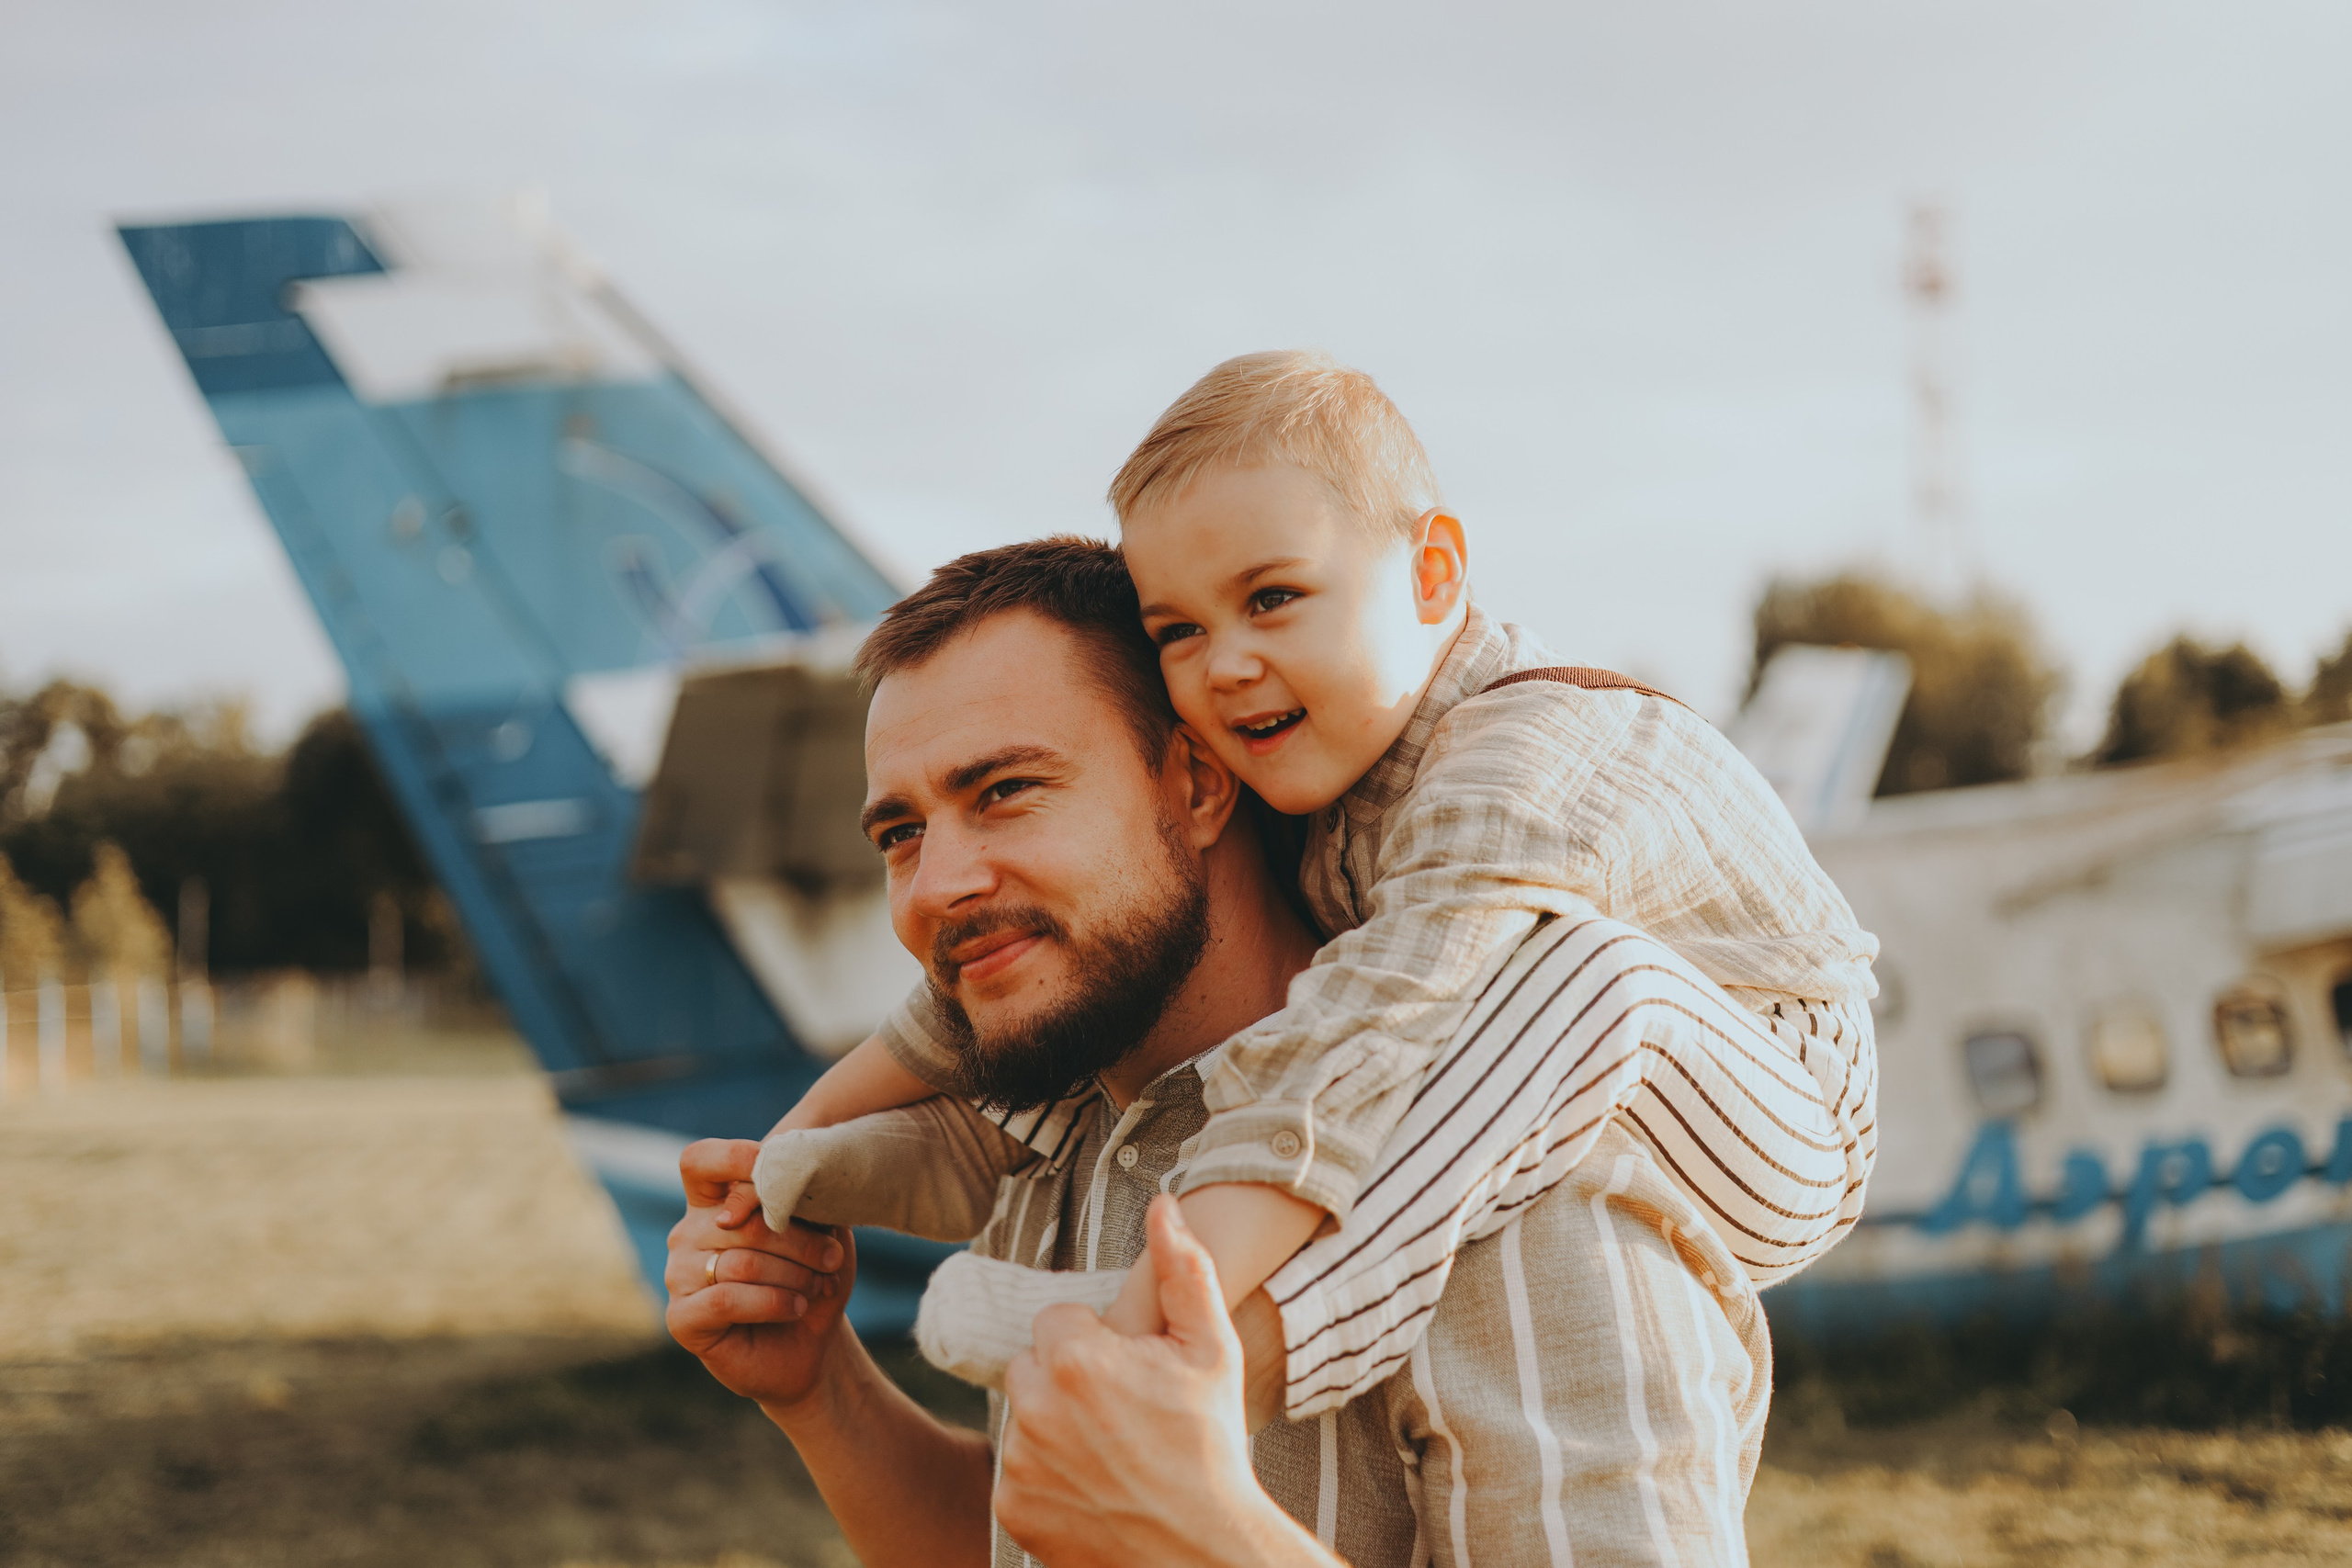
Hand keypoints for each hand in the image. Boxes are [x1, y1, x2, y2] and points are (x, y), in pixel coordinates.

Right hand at [665, 1138, 853, 1410]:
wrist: (811, 1344)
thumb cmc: (814, 1277)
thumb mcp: (822, 1229)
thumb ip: (803, 1197)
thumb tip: (788, 1176)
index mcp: (713, 1202)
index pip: (701, 1160)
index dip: (737, 1158)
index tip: (786, 1176)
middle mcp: (688, 1234)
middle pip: (739, 1218)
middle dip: (799, 1239)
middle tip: (832, 1258)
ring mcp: (679, 1276)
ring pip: (740, 1262)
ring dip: (794, 1275)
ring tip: (819, 1286)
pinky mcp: (681, 1318)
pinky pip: (726, 1299)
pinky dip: (773, 1302)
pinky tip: (797, 1307)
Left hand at [995, 1197, 1331, 1567]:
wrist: (1204, 1549)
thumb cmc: (1212, 1442)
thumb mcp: (1212, 1349)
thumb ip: (1183, 1268)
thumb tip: (1163, 1203)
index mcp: (1074, 1359)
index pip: (1057, 1321)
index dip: (1096, 1344)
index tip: (1130, 1375)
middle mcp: (1033, 1407)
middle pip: (1032, 1365)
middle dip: (1067, 1380)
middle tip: (1121, 1412)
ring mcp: (1018, 1462)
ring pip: (1024, 1416)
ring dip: (1055, 1425)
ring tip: (1110, 1451)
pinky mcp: (1010, 1506)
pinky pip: (1016, 1468)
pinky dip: (1045, 1474)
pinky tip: (1092, 1485)